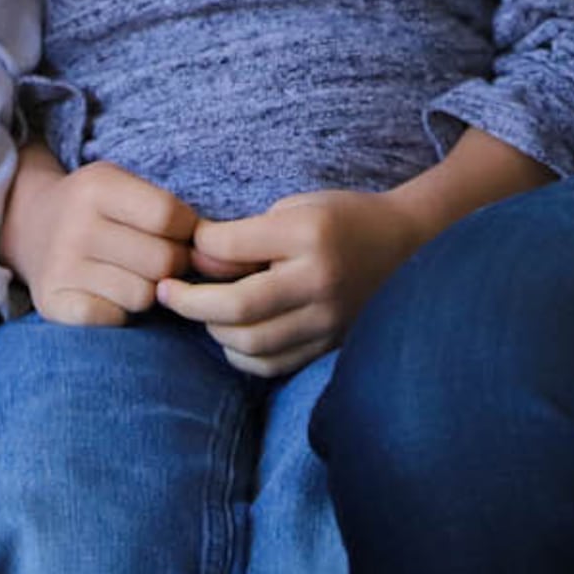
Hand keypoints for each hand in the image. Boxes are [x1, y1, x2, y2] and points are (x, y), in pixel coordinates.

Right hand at [1, 145, 201, 325]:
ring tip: (130, 275)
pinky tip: (108, 295)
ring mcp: (61, 267)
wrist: (29, 225)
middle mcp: (76, 226)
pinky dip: (120, 312)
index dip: (187, 231)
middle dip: (172, 265)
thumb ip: (174, 214)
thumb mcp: (126, 187)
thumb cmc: (96, 209)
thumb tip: (225, 260)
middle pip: (162, 262)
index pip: (171, 218)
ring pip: (143, 296)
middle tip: (156, 260)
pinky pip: (114, 320)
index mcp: (97, 187)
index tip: (177, 235)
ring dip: (147, 291)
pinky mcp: (52, 303)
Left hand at [156, 187, 435, 378]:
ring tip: (203, 311)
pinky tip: (233, 334)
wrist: (408, 246)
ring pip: (250, 344)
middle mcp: (320, 282)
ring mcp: (329, 320)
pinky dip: (243, 355)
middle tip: (165, 292)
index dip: (196, 250)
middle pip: (236, 307)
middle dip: (189, 302)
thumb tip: (195, 262)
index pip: (231, 248)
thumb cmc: (343, 219)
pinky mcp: (332, 345)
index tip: (183, 250)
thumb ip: (246, 236)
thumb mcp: (295, 208)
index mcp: (309, 234)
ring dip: (213, 329)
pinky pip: (273, 365)